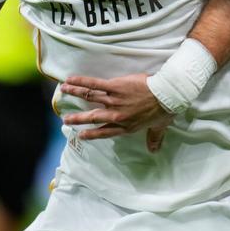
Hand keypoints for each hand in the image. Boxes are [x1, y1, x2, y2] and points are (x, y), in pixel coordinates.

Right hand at [60, 73, 174, 151]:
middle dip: (77, 119)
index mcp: (126, 126)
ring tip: (63, 91)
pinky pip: (94, 84)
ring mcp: (114, 100)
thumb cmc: (164, 110)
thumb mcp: (158, 127)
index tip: (81, 135)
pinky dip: (81, 82)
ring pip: (90, 97)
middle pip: (92, 117)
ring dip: (75, 93)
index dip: (92, 135)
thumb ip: (154, 138)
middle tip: (65, 119)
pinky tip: (70, 79)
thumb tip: (155, 150)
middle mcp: (116, 115)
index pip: (104, 132)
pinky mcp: (114, 86)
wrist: (166, 95)